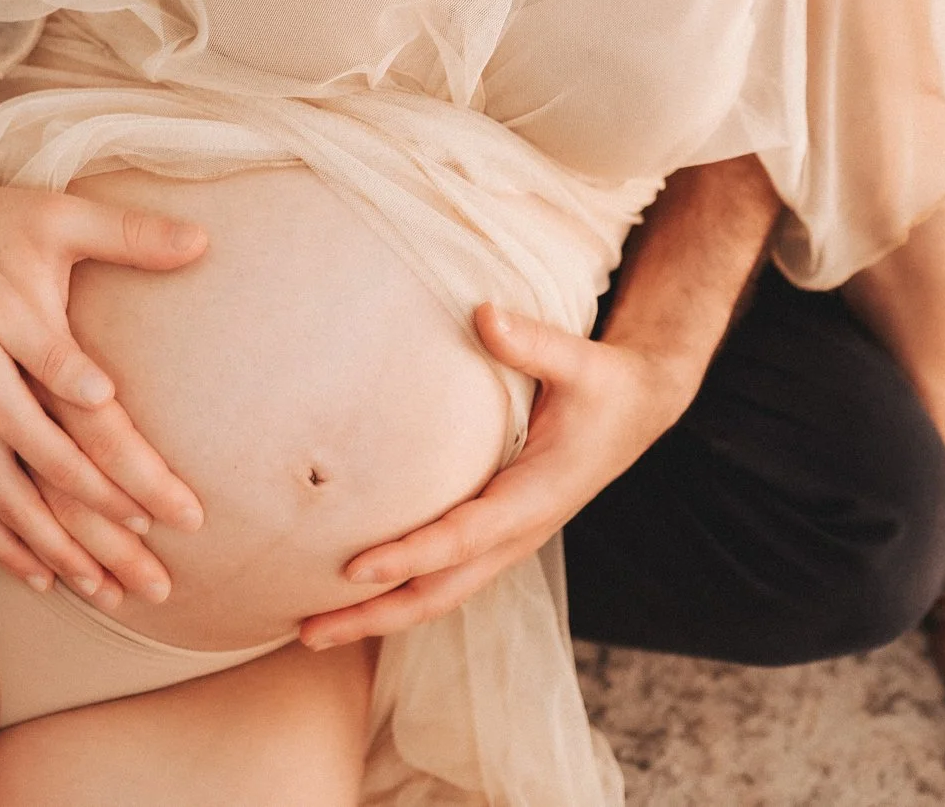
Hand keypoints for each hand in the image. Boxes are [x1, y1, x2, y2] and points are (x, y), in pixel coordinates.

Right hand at [0, 180, 208, 606]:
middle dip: (88, 554)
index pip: (66, 463)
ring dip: (34, 558)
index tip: (158, 524)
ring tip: (74, 588)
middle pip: (33, 510)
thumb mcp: (1, 298)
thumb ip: (54, 350)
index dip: (113, 498)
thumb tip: (106, 393)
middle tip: (136, 592)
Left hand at [297, 302, 697, 649]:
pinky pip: (442, 578)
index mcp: (535, 498)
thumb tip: (484, 314)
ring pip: (437, 595)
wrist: (637, 411)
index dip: (408, 555)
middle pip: (439, 592)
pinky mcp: (495, 534)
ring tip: (311, 630)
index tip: (354, 568)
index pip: (461, 538)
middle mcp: (517, 533)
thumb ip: (533, 342)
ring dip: (377, 615)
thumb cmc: (605, 386)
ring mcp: (505, 541)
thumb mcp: (582, 361)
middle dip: (374, 614)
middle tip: (307, 631)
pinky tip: (353, 594)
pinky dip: (397, 593)